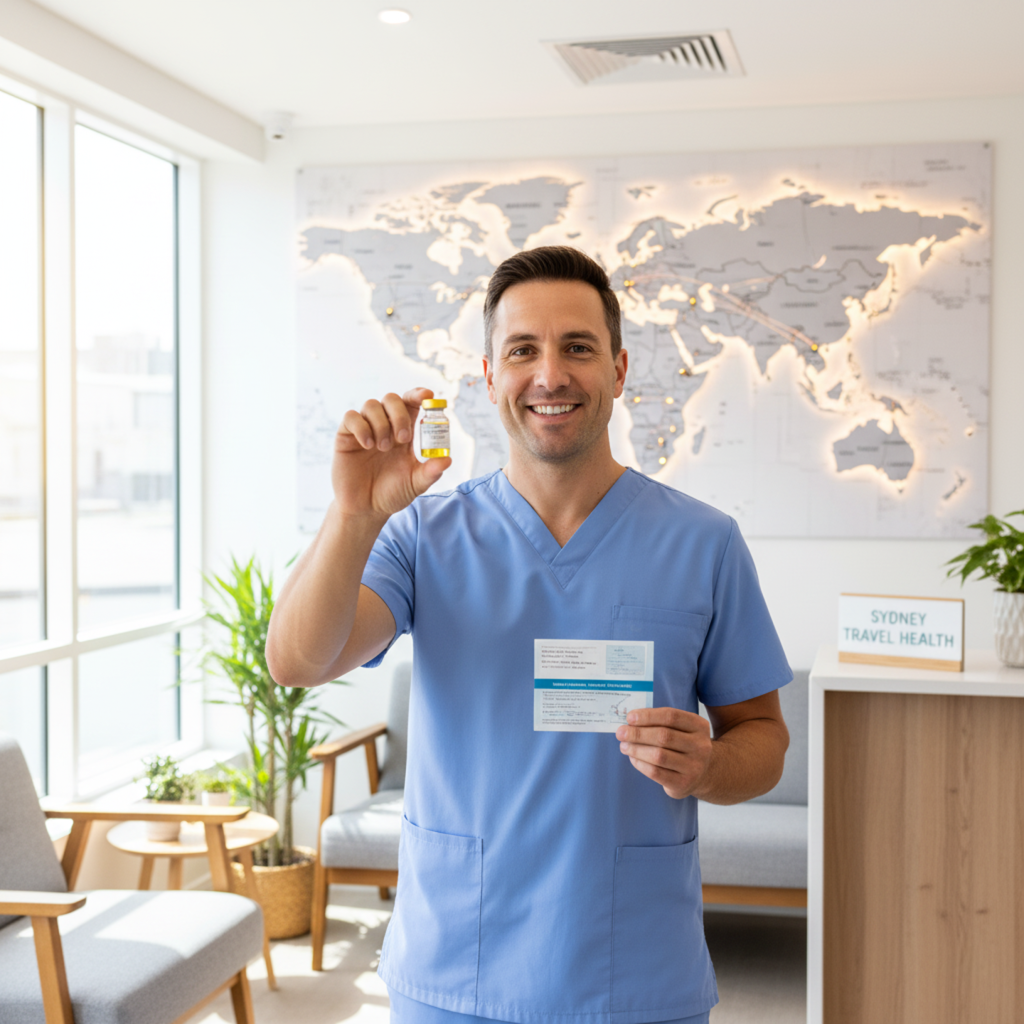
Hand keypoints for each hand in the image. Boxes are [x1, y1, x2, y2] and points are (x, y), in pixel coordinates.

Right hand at [332, 387, 451, 520]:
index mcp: (404, 432)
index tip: (428, 397)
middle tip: (403, 438)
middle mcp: (385, 426)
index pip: (411, 403)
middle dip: (400, 414)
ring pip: (371, 405)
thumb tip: (447, 459)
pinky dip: (361, 427)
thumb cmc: (391, 494)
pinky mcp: (346, 436)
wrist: (365, 509)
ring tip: (383, 448)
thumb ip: (431, 472)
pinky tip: (367, 445)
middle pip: (392, 399)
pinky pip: (351, 417)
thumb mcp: (415, 484)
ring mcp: (365, 429)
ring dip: (381, 424)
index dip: (419, 395)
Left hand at [615, 707, 712, 799]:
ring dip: (636, 749)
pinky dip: (640, 764)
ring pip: (659, 755)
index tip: (630, 717)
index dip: (648, 716)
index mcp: (699, 726)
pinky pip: (656, 773)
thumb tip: (631, 721)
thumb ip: (661, 722)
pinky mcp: (683, 784)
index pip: (671, 716)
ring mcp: (694, 767)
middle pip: (664, 736)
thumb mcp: (682, 728)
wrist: (703, 773)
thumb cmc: (684, 745)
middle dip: (638, 734)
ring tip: (624, 746)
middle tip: (621, 733)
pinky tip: (633, 758)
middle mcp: (700, 746)